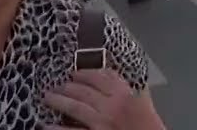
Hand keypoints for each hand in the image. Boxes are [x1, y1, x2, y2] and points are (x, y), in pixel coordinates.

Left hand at [44, 69, 162, 129]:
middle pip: (85, 90)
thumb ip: (133, 88)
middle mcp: (112, 106)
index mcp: (125, 94)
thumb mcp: (144, 101)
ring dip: (59, 100)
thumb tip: (116, 78)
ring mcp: (101, 122)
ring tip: (48, 97)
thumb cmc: (149, 125)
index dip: (86, 73)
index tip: (76, 72)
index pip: (102, 77)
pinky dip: (58, 128)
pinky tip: (46, 125)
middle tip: (58, 84)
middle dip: (69, 86)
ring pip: (76, 107)